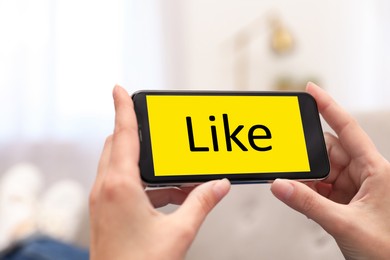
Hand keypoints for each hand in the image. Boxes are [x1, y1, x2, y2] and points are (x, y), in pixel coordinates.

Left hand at [89, 85, 229, 259]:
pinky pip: (122, 184)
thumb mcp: (179, 232)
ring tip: (173, 173)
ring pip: (118, 164)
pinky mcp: (105, 211)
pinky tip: (168, 195)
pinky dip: (143, 182)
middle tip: (154, 128)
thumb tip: (221, 185)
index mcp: (120, 186)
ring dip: (143, 162)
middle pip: (116, 145)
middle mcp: (106, 188)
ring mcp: (102, 200)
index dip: (122, 108)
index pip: (122, 134)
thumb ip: (202, 203)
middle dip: (133, 132)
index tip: (118, 88)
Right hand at [271, 82, 389, 259]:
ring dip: (306, 178)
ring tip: (292, 186)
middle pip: (329, 151)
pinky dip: (308, 191)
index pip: (348, 129)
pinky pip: (322, 188)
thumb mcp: (345, 224)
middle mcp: (366, 174)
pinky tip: (300, 196)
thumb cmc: (387, 251)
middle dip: (307, 157)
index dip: (329, 106)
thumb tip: (280, 185)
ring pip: (323, 171)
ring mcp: (356, 188)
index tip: (311, 90)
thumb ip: (309, 205)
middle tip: (287, 162)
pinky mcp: (347, 201)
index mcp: (376, 170)